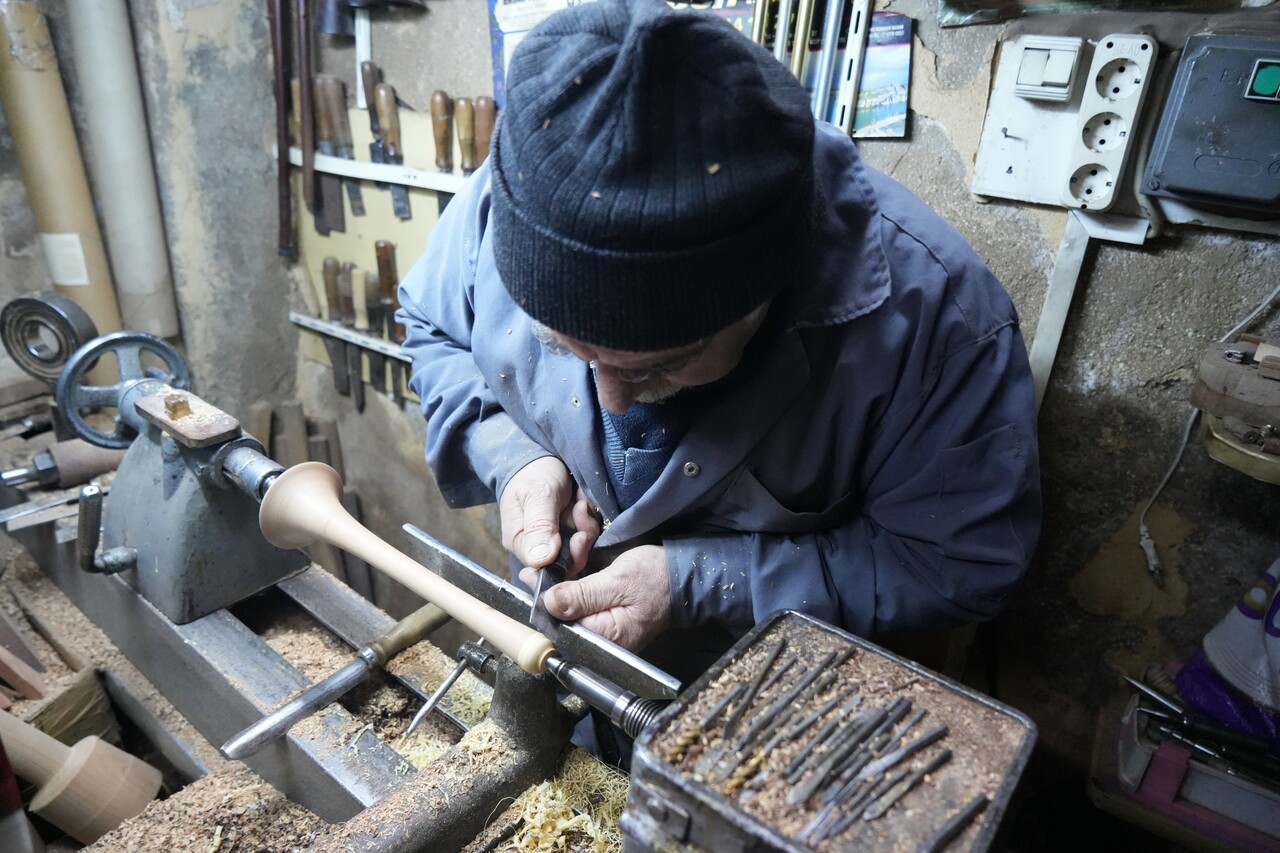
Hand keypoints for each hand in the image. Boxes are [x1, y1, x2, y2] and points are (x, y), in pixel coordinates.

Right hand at [499, 457, 599, 572]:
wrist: (543, 457)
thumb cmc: (533, 475)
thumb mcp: (538, 496)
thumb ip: (539, 527)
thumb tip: (541, 561)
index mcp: (521, 545)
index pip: (545, 570)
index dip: (566, 558)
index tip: (578, 536)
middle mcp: (538, 549)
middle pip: (567, 563)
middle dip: (581, 539)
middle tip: (582, 509)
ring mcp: (556, 541)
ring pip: (580, 550)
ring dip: (586, 525)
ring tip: (581, 501)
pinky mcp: (570, 533)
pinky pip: (587, 537)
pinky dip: (589, 519)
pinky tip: (583, 501)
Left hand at [520, 545, 670, 650]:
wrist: (683, 576)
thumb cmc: (656, 578)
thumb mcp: (618, 582)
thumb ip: (583, 596)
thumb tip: (549, 603)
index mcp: (603, 637)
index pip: (558, 623)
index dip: (544, 596)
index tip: (537, 570)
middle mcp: (599, 638)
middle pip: (560, 613)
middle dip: (558, 581)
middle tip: (568, 553)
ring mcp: (601, 627)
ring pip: (567, 603)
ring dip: (567, 575)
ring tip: (580, 549)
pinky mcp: (603, 614)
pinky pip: (579, 599)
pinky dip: (577, 578)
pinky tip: (583, 558)